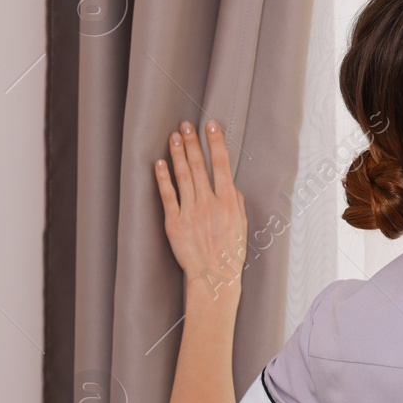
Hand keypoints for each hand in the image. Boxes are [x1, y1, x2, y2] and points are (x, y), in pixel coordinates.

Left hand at [154, 119, 246, 300]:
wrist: (214, 276)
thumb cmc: (231, 252)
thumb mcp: (242, 225)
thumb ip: (236, 202)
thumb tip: (229, 184)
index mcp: (228, 202)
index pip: (221, 165)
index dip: (215, 143)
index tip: (210, 126)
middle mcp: (208, 203)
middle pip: (198, 166)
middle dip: (192, 143)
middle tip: (186, 125)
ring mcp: (190, 212)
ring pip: (182, 176)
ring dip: (177, 154)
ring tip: (173, 137)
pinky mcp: (174, 223)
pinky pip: (167, 195)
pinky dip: (163, 178)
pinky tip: (159, 163)